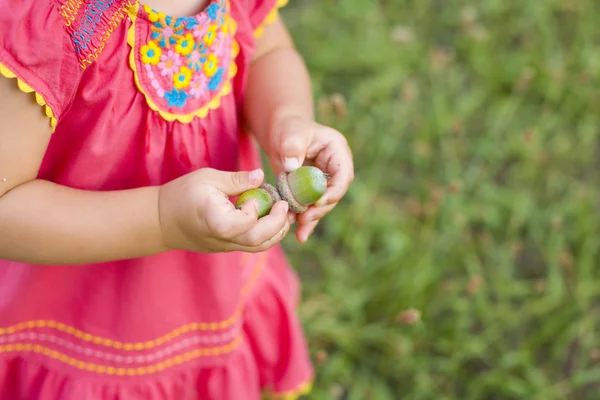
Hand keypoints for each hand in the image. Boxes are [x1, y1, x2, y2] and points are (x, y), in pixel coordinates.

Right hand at [158, 168, 289, 252]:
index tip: (255, 196)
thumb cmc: (182, 194)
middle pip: (255, 241)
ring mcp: (225, 246)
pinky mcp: (228, 247)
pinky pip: (252, 246)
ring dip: (276, 233)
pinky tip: (272, 219)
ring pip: (257, 248)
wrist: (162, 220)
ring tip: (283, 214)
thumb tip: (260, 175)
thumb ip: (236, 180)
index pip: (240, 225)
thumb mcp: (208, 178)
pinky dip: (267, 235)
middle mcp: (220, 237)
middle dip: (276, 224)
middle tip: (284, 206)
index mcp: (212, 219)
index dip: (253, 212)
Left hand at [268, 115, 353, 242]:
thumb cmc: (288, 128)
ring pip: (322, 205)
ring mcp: (325, 181)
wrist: (281, 133)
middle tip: (304, 219)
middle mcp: (335, 169)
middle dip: (320, 209)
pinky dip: (306, 221)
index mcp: (337, 152)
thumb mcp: (290, 133)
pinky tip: (300, 235)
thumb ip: (292, 147)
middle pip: (334, 194)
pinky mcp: (312, 192)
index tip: (317, 202)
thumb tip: (292, 167)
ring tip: (298, 230)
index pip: (343, 176)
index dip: (333, 191)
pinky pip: (312, 208)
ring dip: (311, 218)